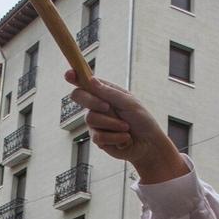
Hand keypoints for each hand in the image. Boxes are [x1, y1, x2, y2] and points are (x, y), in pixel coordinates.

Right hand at [66, 74, 188, 183]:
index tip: (69, 74)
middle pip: (79, 97)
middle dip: (93, 102)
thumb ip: (109, 93)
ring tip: (126, 128)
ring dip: (112, 124)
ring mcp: (96, 122)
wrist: (148, 144)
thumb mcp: (128, 102)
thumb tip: (90, 80)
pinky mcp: (98, 139)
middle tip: (107, 107)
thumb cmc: (142, 120)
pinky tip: (125, 139)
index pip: (85, 82)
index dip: (75, 77)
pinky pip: (98, 136)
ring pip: (90, 119)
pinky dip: (115, 137)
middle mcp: (97, 105)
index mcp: (105, 92)